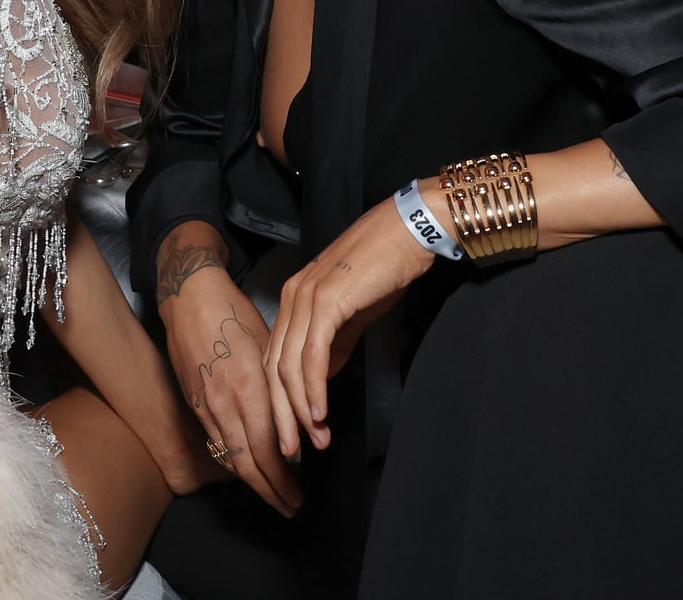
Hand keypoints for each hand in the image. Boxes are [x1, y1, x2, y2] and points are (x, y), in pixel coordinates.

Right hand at [154, 238, 300, 516]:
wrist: (190, 300)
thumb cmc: (234, 316)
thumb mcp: (267, 347)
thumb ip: (280, 389)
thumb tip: (297, 424)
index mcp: (248, 388)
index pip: (267, 449)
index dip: (282, 478)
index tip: (298, 493)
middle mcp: (224, 403)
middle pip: (247, 464)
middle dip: (271, 491)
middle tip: (290, 506)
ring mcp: (205, 406)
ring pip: (230, 458)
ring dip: (254, 482)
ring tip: (274, 495)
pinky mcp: (194, 405)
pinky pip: (217, 443)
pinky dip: (235, 461)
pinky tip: (248, 467)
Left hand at [266, 184, 435, 457]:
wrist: (408, 232)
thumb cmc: (384, 268)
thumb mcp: (351, 312)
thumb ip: (333, 343)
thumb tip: (320, 379)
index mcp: (295, 299)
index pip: (275, 358)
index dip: (280, 400)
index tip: (292, 433)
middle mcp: (292, 297)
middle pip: (273, 367)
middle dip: (282, 414)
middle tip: (292, 451)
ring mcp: (306, 297)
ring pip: (289, 365)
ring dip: (299, 409)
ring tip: (312, 439)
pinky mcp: (327, 301)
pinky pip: (312, 354)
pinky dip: (313, 388)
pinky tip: (320, 413)